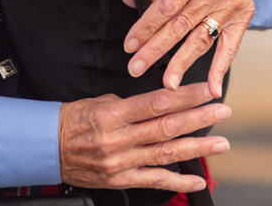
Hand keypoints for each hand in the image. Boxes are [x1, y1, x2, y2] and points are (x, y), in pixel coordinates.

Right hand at [59, 82, 230, 191]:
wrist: (47, 147)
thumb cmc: (72, 121)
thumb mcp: (98, 101)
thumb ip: (129, 104)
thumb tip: (157, 103)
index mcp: (113, 113)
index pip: (157, 102)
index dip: (185, 96)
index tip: (207, 89)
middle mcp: (119, 138)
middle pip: (167, 127)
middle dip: (199, 119)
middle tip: (223, 112)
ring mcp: (121, 162)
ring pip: (166, 154)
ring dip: (197, 148)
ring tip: (220, 143)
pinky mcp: (120, 180)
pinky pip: (154, 181)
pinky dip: (178, 181)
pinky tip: (198, 180)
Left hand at [120, 0, 254, 95]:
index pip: (167, 6)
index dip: (146, 26)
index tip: (130, 45)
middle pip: (181, 26)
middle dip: (156, 49)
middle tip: (137, 67)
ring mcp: (231, 7)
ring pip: (202, 39)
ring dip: (183, 63)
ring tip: (168, 84)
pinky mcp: (243, 19)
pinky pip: (230, 47)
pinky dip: (220, 69)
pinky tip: (212, 88)